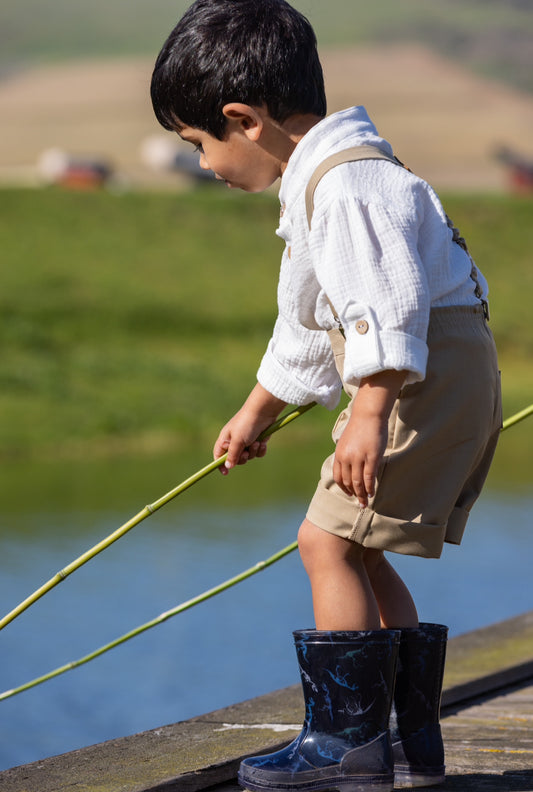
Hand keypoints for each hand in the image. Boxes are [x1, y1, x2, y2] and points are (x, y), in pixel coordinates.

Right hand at [213, 384, 286, 474]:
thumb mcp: (237, 441)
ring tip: (256, 442)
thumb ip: (232, 455)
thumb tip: (228, 466)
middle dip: (242, 458)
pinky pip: (257, 452)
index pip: (219, 455)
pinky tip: (262, 442)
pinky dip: (260, 449)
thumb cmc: (246, 424)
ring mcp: (247, 441)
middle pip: (236, 459)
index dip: (221, 464)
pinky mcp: (257, 440)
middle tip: (246, 452)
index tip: (226, 473)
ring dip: (253, 452)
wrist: (263, 412)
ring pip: (248, 456)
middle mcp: (235, 440)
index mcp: (225, 439)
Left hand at [333, 369, 405, 506]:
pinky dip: (369, 487)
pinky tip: (372, 493)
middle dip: (353, 494)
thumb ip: (347, 456)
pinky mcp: (371, 457)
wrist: (368, 415)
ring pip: (358, 482)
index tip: (349, 494)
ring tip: (365, 502)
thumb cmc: (360, 428)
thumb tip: (350, 469)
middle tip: (360, 503)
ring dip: (361, 494)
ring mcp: (358, 458)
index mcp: (339, 454)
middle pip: (348, 482)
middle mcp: (346, 458)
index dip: (343, 488)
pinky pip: (369, 477)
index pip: (338, 477)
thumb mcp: (347, 443)